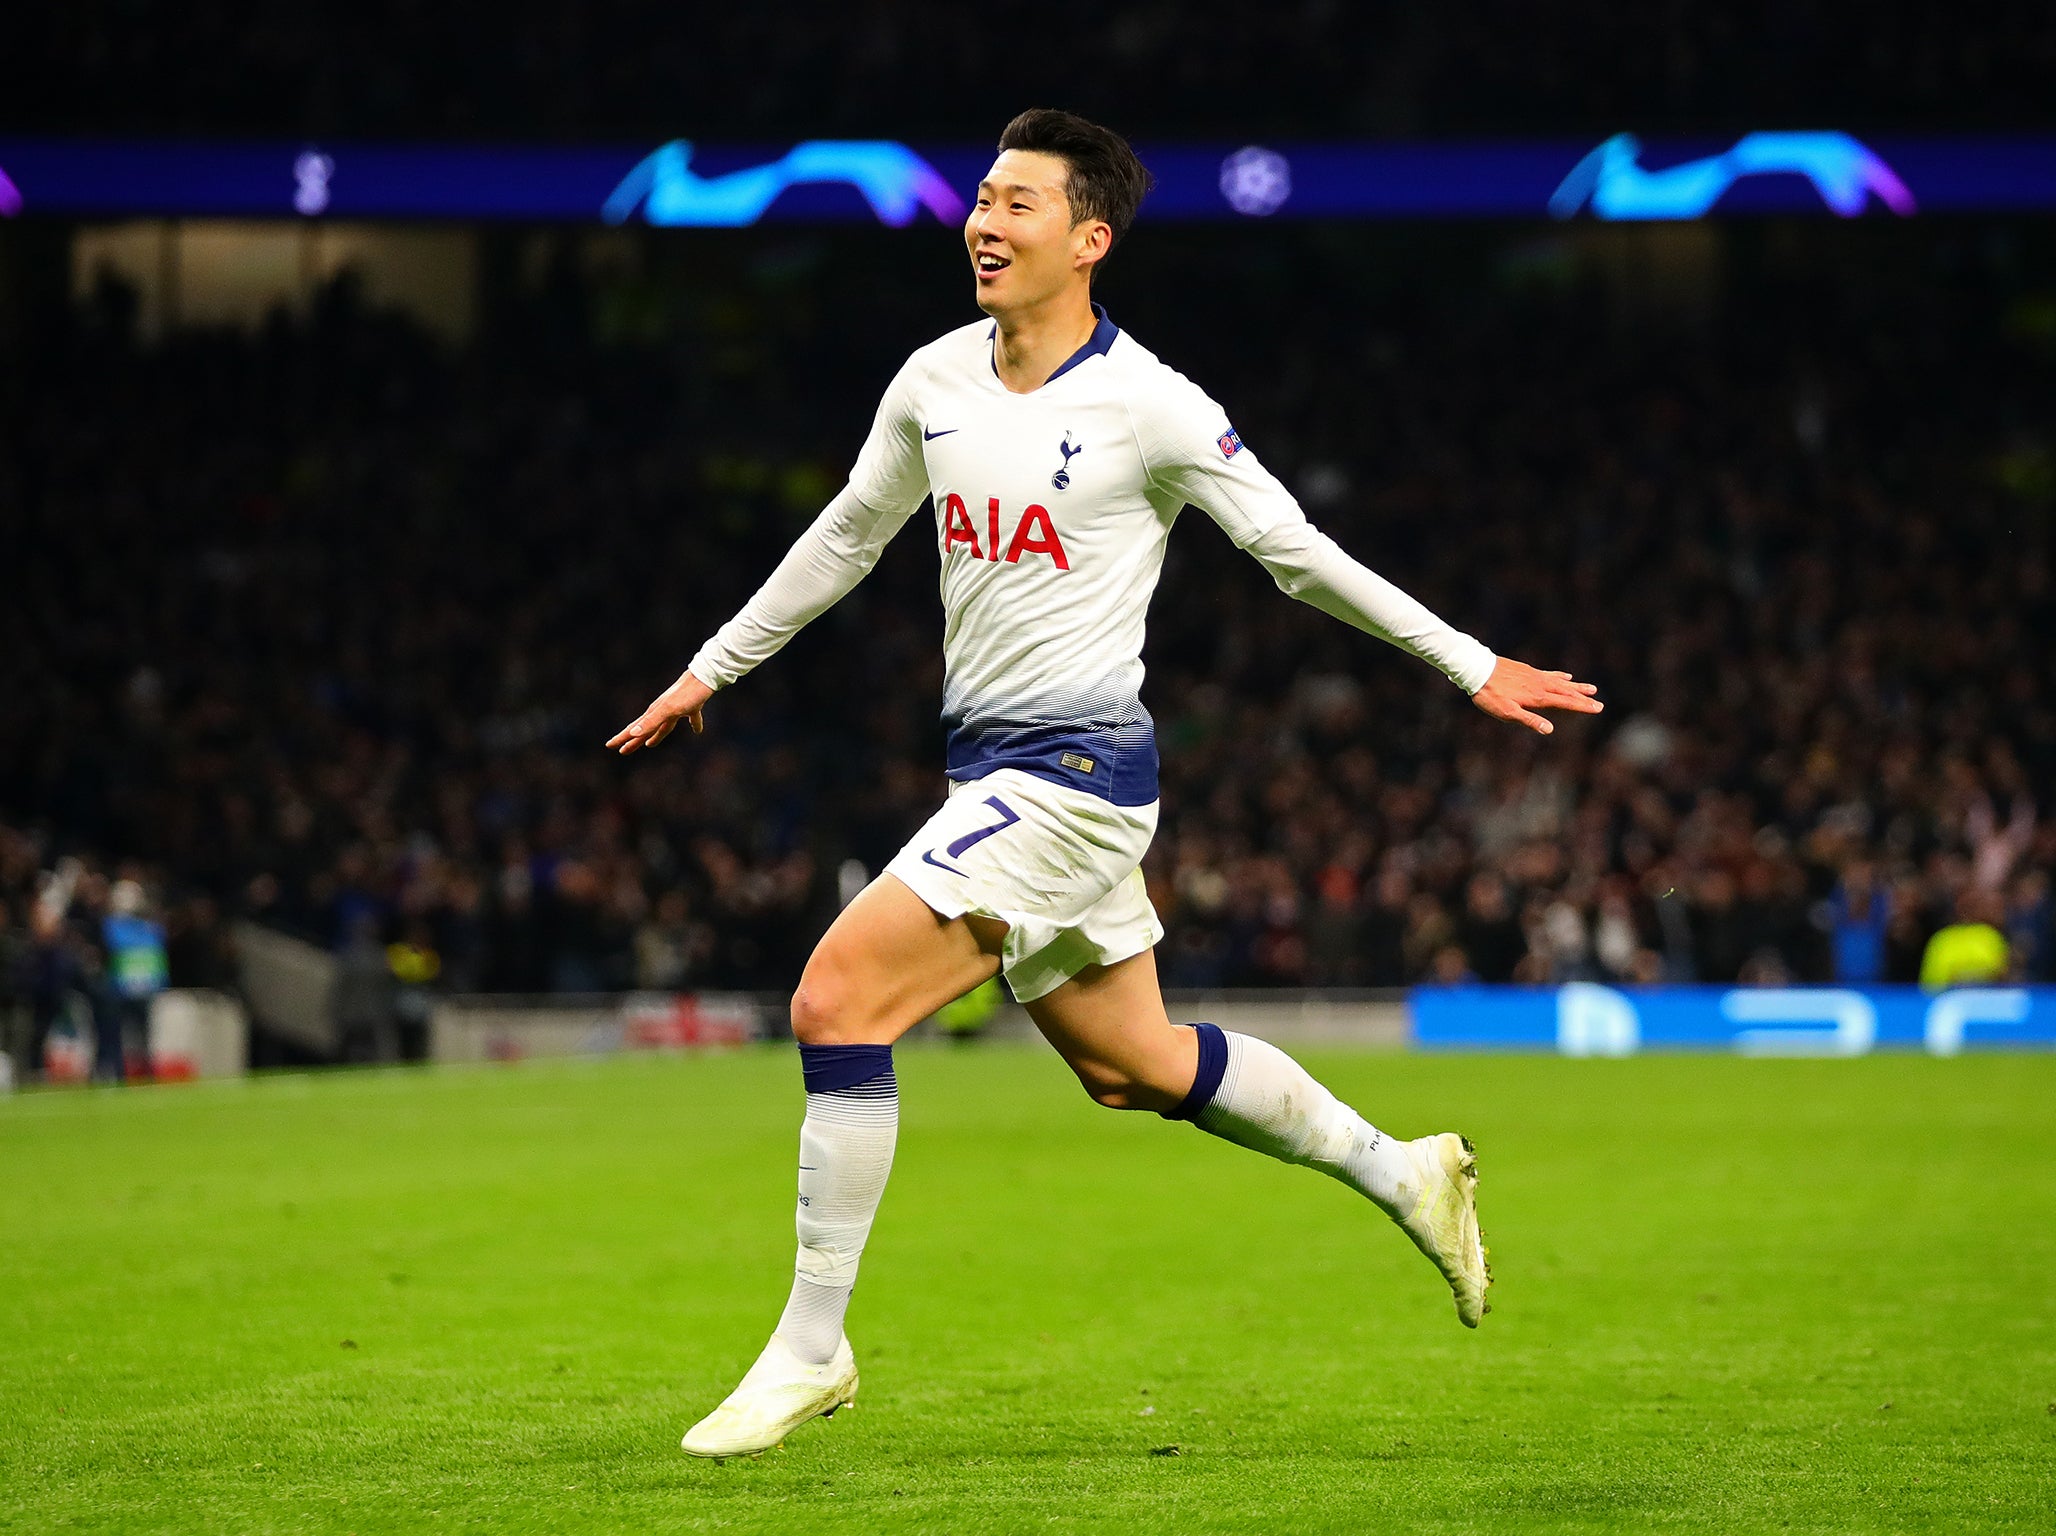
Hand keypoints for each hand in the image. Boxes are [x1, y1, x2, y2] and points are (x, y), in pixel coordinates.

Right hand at [607, 670, 712, 754]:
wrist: (704, 675)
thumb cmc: (686, 693)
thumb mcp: (669, 710)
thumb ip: (652, 721)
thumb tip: (633, 733)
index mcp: (654, 713)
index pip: (634, 729)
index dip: (622, 738)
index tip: (609, 746)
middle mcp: (662, 710)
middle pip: (646, 730)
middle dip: (634, 741)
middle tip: (623, 751)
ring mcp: (677, 708)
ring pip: (664, 726)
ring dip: (657, 736)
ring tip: (650, 744)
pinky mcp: (693, 705)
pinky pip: (691, 718)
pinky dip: (693, 724)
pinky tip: (697, 730)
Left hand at [1470, 657, 1602, 735]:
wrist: (1478, 670)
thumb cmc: (1491, 695)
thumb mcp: (1508, 713)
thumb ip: (1530, 720)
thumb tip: (1550, 729)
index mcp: (1538, 697)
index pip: (1566, 702)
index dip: (1582, 706)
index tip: (1598, 708)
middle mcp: (1540, 685)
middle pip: (1567, 692)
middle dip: (1584, 698)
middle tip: (1600, 703)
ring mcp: (1535, 676)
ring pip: (1561, 682)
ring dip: (1577, 686)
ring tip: (1591, 688)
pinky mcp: (1528, 670)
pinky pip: (1550, 674)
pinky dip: (1560, 676)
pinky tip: (1566, 676)